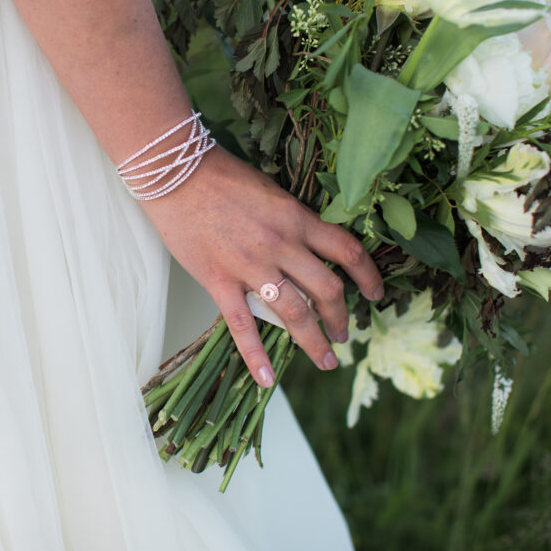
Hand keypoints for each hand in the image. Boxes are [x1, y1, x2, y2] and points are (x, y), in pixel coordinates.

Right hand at [139, 146, 384, 386]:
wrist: (175, 171)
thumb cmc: (218, 174)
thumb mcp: (269, 190)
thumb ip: (289, 220)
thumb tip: (305, 246)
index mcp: (296, 218)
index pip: (346, 251)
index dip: (368, 276)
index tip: (375, 293)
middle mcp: (281, 244)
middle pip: (327, 289)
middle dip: (341, 318)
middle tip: (344, 335)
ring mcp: (250, 265)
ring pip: (295, 312)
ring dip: (314, 341)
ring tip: (325, 359)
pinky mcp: (219, 280)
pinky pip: (242, 325)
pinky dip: (256, 355)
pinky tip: (267, 379)